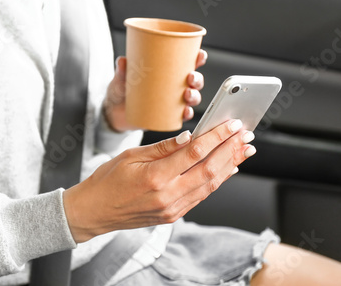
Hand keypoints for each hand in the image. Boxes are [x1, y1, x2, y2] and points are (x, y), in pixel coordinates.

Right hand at [63, 119, 255, 242]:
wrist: (94, 211)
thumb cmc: (107, 181)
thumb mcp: (130, 156)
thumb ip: (162, 148)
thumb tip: (189, 137)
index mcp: (154, 177)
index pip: (194, 153)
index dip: (217, 137)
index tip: (231, 124)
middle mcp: (167, 196)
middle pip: (209, 170)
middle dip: (231, 150)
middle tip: (246, 135)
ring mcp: (171, 209)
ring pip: (210, 185)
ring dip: (230, 166)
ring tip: (244, 150)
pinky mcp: (172, 215)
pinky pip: (200, 197)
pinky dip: (216, 181)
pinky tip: (226, 169)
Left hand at [103, 49, 207, 131]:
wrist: (114, 111)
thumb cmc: (121, 89)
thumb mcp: (121, 78)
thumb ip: (122, 70)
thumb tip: (122, 60)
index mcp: (167, 70)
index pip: (187, 62)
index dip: (198, 58)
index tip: (200, 55)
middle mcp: (174, 85)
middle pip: (194, 81)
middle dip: (197, 79)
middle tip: (190, 78)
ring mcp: (172, 100)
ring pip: (191, 98)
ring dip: (194, 96)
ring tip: (187, 95)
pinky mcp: (168, 115)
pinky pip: (182, 115)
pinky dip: (187, 114)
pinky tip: (185, 112)